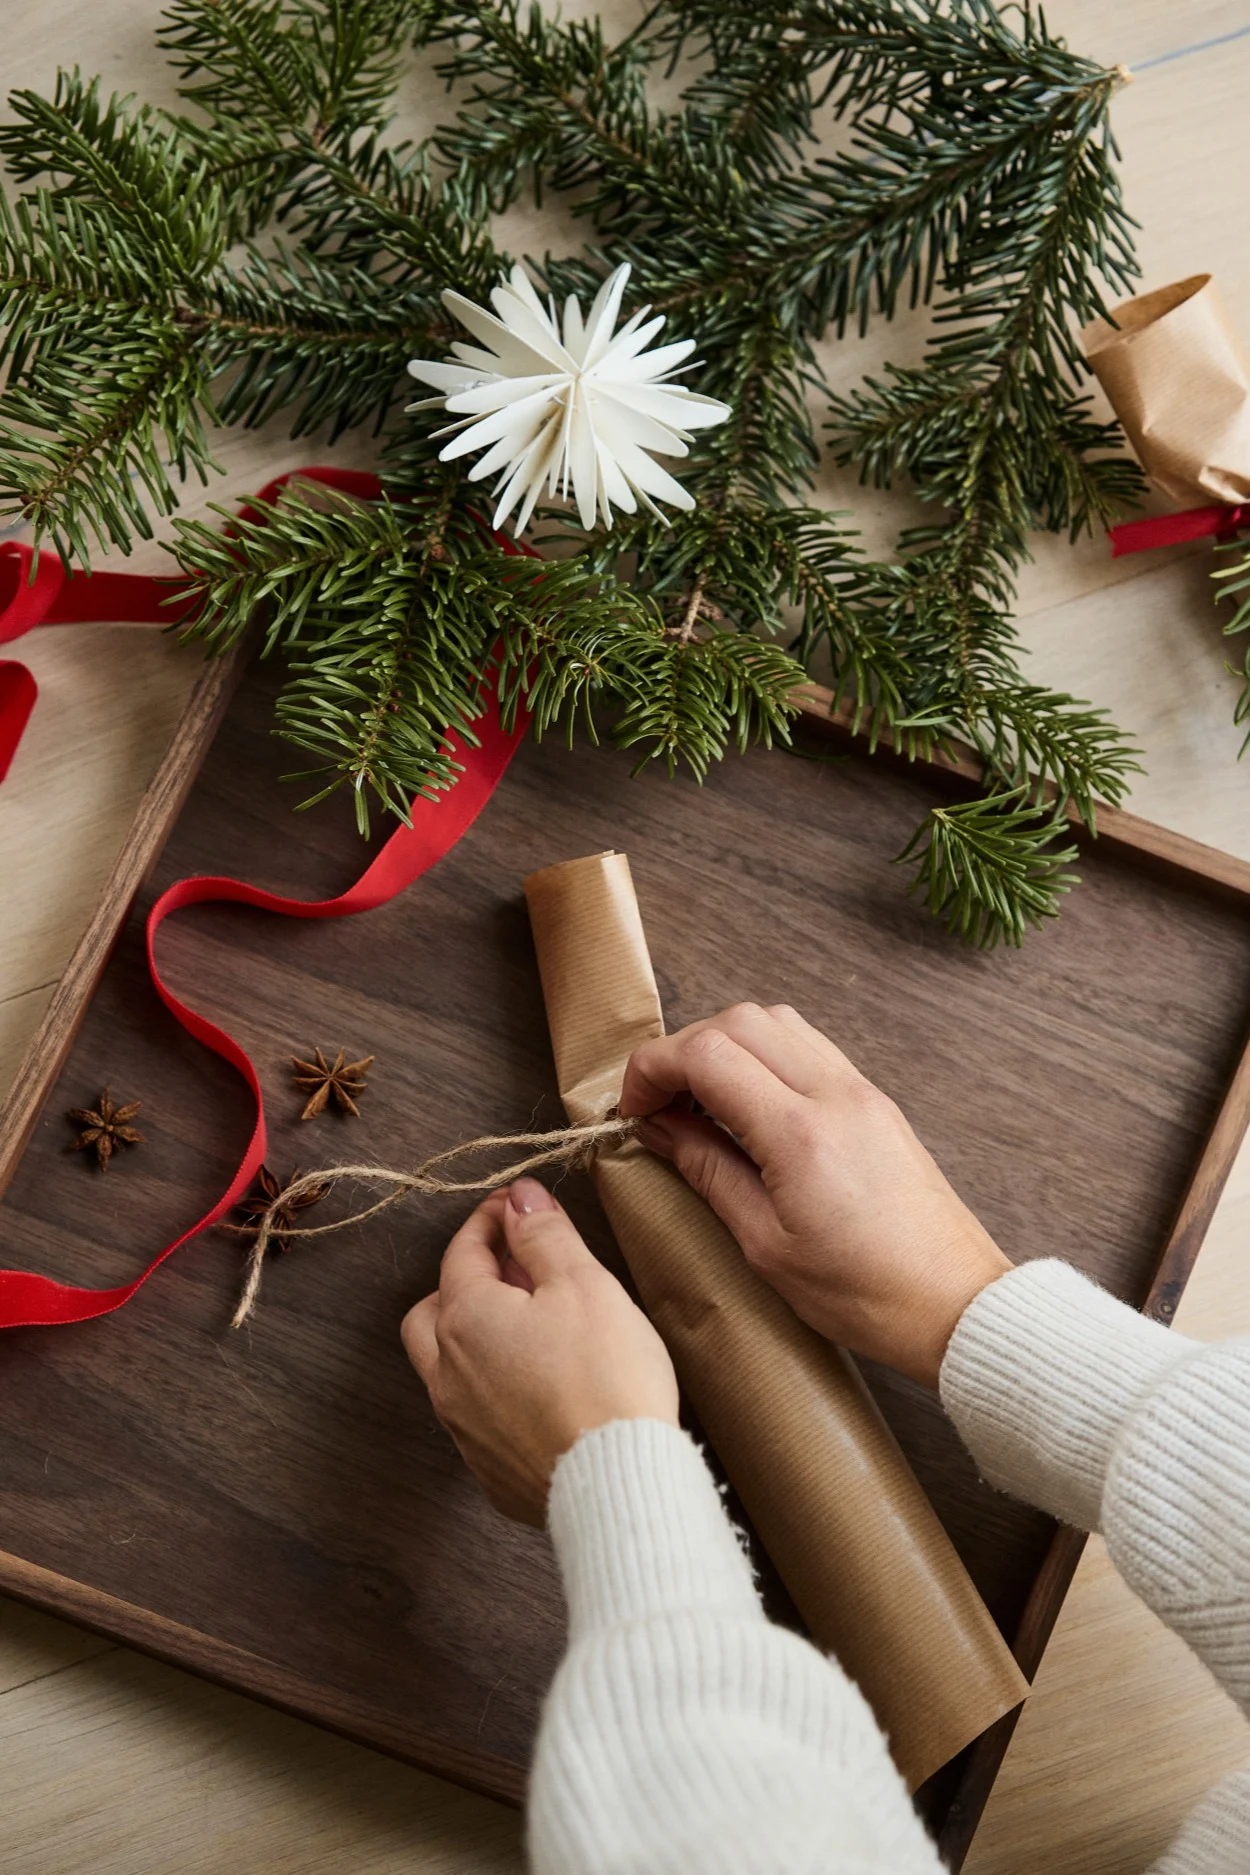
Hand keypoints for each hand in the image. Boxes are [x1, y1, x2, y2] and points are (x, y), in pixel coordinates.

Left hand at [401, 1178, 678, 1524]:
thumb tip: (519, 1197)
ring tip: (527, 1327)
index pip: (464, 1252)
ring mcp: (463, 1427)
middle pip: (433, 1311)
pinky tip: (535, 1387)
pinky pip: (474, 1415)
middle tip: (514, 1270)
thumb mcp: (584, 1285)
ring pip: (446, 1366)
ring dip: (474, 1337)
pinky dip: (493, 1387)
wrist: (618, 1485)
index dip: (491, 1220)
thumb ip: (545, 1235)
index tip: (516, 1205)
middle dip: (465, 1281)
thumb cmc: (605, 1378)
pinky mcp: (488, 1470)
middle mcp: (448, 1372)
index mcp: (466, 1318)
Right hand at [620, 1003, 1010, 1388]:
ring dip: (726, 1045)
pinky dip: (765, 1056)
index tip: (632, 1108)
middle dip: (683, 1049)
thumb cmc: (863, 1292)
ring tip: (700, 1102)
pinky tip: (747, 1105)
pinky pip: (809, 1047)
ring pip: (777, 1022)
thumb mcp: (764, 1245)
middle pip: (739, 1020)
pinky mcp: (875, 1101)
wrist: (954, 1304)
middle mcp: (834, 1094)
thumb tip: (658, 1128)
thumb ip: (707, 1170)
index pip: (707, 1053)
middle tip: (659, 1103)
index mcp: (800, 1133)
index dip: (653, 1069)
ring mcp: (861, 1091)